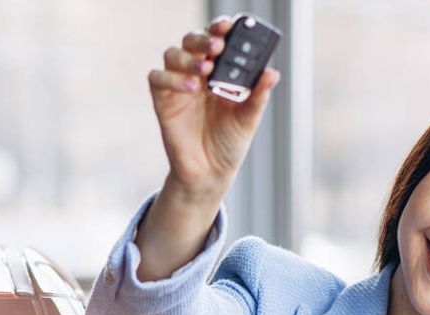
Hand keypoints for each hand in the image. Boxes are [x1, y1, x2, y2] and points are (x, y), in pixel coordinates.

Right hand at [147, 16, 281, 200]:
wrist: (210, 172)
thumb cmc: (229, 142)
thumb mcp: (248, 119)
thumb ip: (258, 96)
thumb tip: (272, 74)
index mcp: (219, 72)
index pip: (216, 40)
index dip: (219, 28)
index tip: (228, 26)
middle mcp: (197, 74)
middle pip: (191, 41)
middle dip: (202, 38)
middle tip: (216, 46)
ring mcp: (177, 86)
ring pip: (172, 54)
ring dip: (188, 58)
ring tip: (205, 70)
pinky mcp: (163, 101)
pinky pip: (157, 78)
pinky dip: (170, 78)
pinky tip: (190, 87)